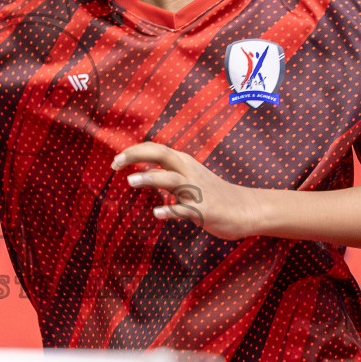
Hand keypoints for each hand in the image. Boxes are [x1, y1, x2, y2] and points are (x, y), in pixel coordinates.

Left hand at [112, 142, 260, 239]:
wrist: (245, 209)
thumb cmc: (212, 194)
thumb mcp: (188, 179)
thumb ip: (166, 175)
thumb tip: (141, 173)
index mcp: (184, 163)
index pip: (156, 149)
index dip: (134, 151)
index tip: (116, 161)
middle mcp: (189, 172)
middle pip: (161, 154)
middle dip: (137, 156)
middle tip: (116, 163)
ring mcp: (197, 191)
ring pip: (172, 179)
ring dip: (151, 177)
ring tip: (131, 181)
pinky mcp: (204, 209)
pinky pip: (185, 209)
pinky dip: (170, 210)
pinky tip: (157, 213)